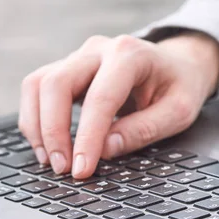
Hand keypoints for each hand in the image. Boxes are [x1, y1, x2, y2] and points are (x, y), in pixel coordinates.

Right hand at [18, 33, 218, 177]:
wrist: (180, 64)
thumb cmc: (181, 86)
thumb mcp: (179, 111)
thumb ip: (144, 129)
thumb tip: (105, 149)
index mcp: (130, 55)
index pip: (100, 98)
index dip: (87, 137)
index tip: (82, 169)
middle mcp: (99, 49)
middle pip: (56, 84)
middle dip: (53, 131)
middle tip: (63, 168)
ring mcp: (80, 56)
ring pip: (39, 84)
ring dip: (37, 125)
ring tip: (52, 161)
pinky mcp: (69, 68)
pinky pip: (39, 89)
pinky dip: (36, 118)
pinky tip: (48, 145)